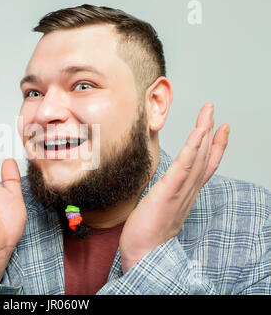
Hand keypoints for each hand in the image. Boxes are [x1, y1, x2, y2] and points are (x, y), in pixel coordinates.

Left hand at [119, 103, 228, 272]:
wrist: (143, 252)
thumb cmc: (146, 232)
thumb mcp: (159, 207)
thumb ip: (164, 194)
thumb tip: (160, 184)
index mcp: (186, 194)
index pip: (204, 166)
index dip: (213, 147)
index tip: (218, 129)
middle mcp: (188, 191)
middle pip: (204, 156)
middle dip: (210, 131)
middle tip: (212, 109)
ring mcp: (180, 192)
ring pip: (198, 157)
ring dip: (204, 132)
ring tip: (209, 112)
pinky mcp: (168, 193)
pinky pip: (184, 167)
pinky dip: (193, 148)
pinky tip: (199, 133)